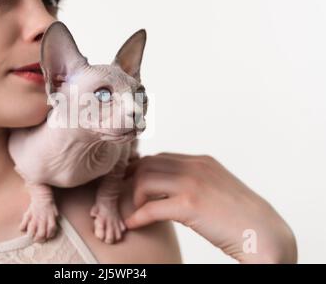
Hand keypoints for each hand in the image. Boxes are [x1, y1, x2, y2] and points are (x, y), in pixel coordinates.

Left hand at [124, 152, 296, 262]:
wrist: (265, 233)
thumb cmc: (240, 216)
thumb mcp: (216, 187)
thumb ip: (195, 181)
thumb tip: (171, 189)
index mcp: (201, 161)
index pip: (160, 157)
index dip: (141, 169)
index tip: (131, 182)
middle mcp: (195, 167)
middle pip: (147, 164)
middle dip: (131, 180)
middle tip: (125, 196)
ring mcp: (192, 184)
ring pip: (144, 180)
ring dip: (134, 197)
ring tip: (136, 210)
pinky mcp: (190, 205)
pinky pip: (151, 208)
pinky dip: (138, 216)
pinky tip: (133, 224)